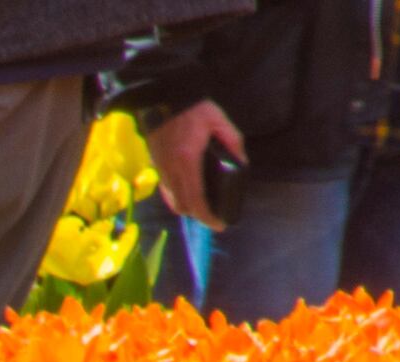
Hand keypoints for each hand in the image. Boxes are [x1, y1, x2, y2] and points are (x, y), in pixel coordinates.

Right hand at [144, 97, 238, 222]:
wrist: (163, 99)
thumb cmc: (193, 109)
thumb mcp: (219, 121)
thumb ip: (232, 141)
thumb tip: (242, 162)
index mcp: (187, 161)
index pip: (195, 198)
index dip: (206, 215)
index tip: (218, 225)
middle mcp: (171, 170)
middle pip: (182, 206)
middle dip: (197, 215)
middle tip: (213, 216)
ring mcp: (161, 170)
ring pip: (172, 201)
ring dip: (187, 207)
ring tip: (201, 206)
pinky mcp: (157, 166)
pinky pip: (166, 191)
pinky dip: (177, 198)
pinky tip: (188, 193)